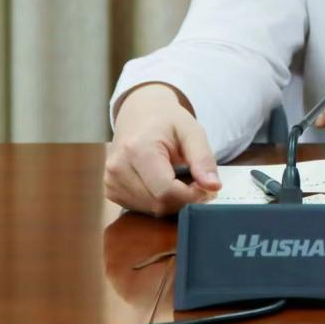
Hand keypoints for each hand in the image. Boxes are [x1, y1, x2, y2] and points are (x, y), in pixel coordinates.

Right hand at [105, 83, 221, 216]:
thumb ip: (203, 159)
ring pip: (151, 209)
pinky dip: (158, 201)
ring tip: (181, 180)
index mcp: (138, 150)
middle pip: (158, 203)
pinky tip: (164, 183)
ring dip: (172, 202)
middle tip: (199, 184)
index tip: (207, 187)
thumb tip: (213, 187)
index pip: (166, 191)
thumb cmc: (167, 120)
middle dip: (184, 199)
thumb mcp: (191, 131)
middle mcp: (118, 168)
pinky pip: (141, 208)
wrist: (139, 113)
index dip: (192, 196)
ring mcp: (110, 181)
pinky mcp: (110, 190)